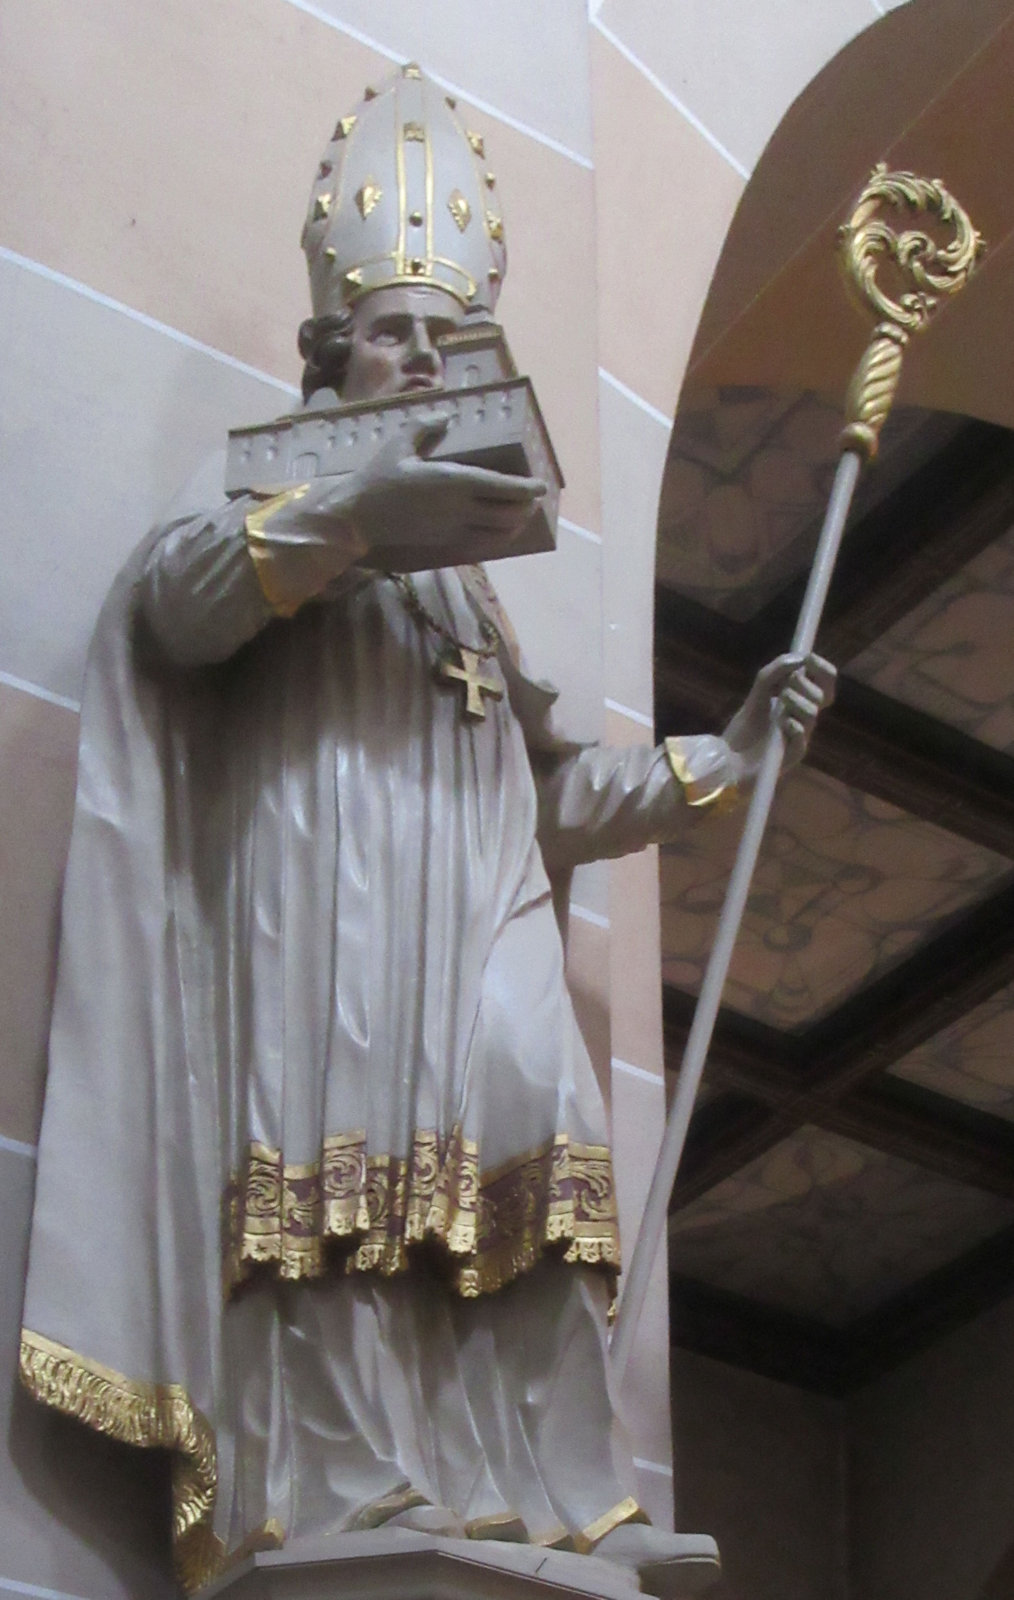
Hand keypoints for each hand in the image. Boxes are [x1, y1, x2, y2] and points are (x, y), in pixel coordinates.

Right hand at [287, 414, 545, 557]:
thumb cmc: (377, 479)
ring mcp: (454, 530)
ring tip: (522, 513)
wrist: (358, 519)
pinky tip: (499, 531)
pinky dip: (497, 539)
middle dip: (526, 507)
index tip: (540, 486)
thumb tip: (446, 416)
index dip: (525, 488)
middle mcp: (459, 509)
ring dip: (516, 524)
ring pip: (499, 533)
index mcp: (452, 481)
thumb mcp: (399, 444)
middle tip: (533, 498)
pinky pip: (482, 545)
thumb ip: (425, 427)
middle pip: (508, 513)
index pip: (501, 486)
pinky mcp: (446, 544)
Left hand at [722, 653, 835, 782]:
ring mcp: (801, 737)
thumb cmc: (745, 728)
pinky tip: (781, 725)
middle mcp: (805, 719)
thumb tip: (799, 657)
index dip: (822, 669)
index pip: (825, 683)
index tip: (809, 658)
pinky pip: (802, 736)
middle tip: (784, 686)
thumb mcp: (757, 694)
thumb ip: (774, 673)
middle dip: (804, 684)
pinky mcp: (794, 755)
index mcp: (801, 702)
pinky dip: (793, 725)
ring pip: (813, 713)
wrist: (730, 757)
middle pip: (824, 696)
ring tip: (778, 704)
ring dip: (795, 702)